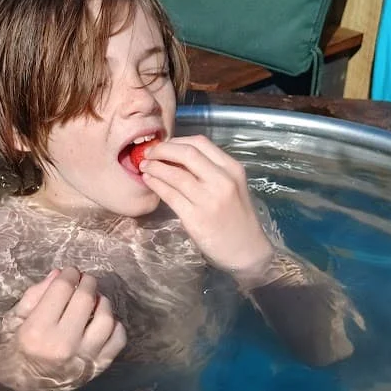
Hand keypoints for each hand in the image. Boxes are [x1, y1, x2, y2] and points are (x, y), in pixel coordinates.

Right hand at [0, 267, 126, 390]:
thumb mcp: (13, 322)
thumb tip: (59, 274)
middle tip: (84, 280)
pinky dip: (115, 326)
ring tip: (95, 300)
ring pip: (106, 318)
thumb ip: (35, 296)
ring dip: (103, 302)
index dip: (69, 274)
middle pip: (86, 300)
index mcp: (37, 330)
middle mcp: (63, 344)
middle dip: (87, 283)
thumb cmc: (13, 354)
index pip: (62, 289)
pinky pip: (117, 340)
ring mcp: (84, 357)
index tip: (70, 272)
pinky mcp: (98, 368)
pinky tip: (104, 322)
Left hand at [139, 135, 274, 275]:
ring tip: (144, 166)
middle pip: (186, 153)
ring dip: (155, 167)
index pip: (200, 143)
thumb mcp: (232, 186)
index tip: (164, 145)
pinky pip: (170, 195)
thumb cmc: (237, 217)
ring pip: (175, 174)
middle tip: (149, 152)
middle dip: (162, 149)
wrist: (246, 250)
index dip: (177, 141)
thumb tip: (177, 157)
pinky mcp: (195, 218)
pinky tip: (149, 181)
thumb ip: (211, 170)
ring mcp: (209, 200)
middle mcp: (222, 181)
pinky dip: (156, 185)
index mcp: (232, 169)